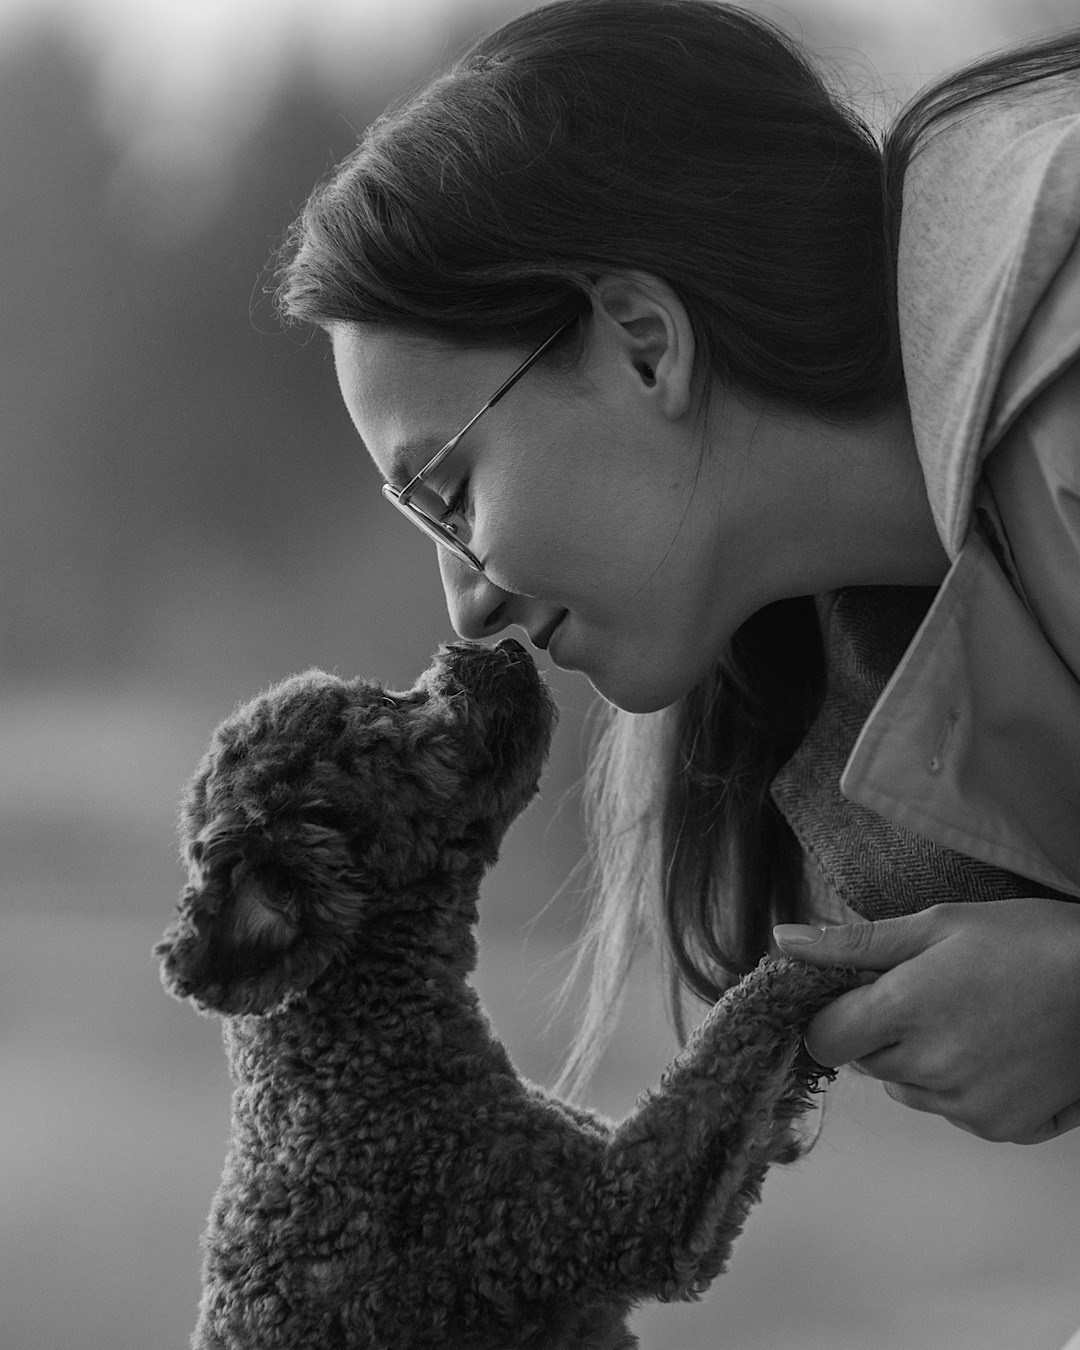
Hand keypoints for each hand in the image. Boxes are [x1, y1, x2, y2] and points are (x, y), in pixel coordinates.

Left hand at [773, 898, 1079, 1142]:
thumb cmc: (1031, 942)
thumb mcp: (937, 925)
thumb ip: (853, 942)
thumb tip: (784, 941)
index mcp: (904, 1011)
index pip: (824, 1038)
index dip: (834, 1014)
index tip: (857, 995)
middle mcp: (930, 1068)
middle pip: (866, 1063)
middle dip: (881, 1032)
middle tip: (928, 995)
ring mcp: (967, 1106)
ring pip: (909, 1090)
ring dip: (920, 1062)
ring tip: (969, 1018)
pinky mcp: (1002, 1129)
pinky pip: (955, 1112)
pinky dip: (963, 1086)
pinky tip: (996, 1048)